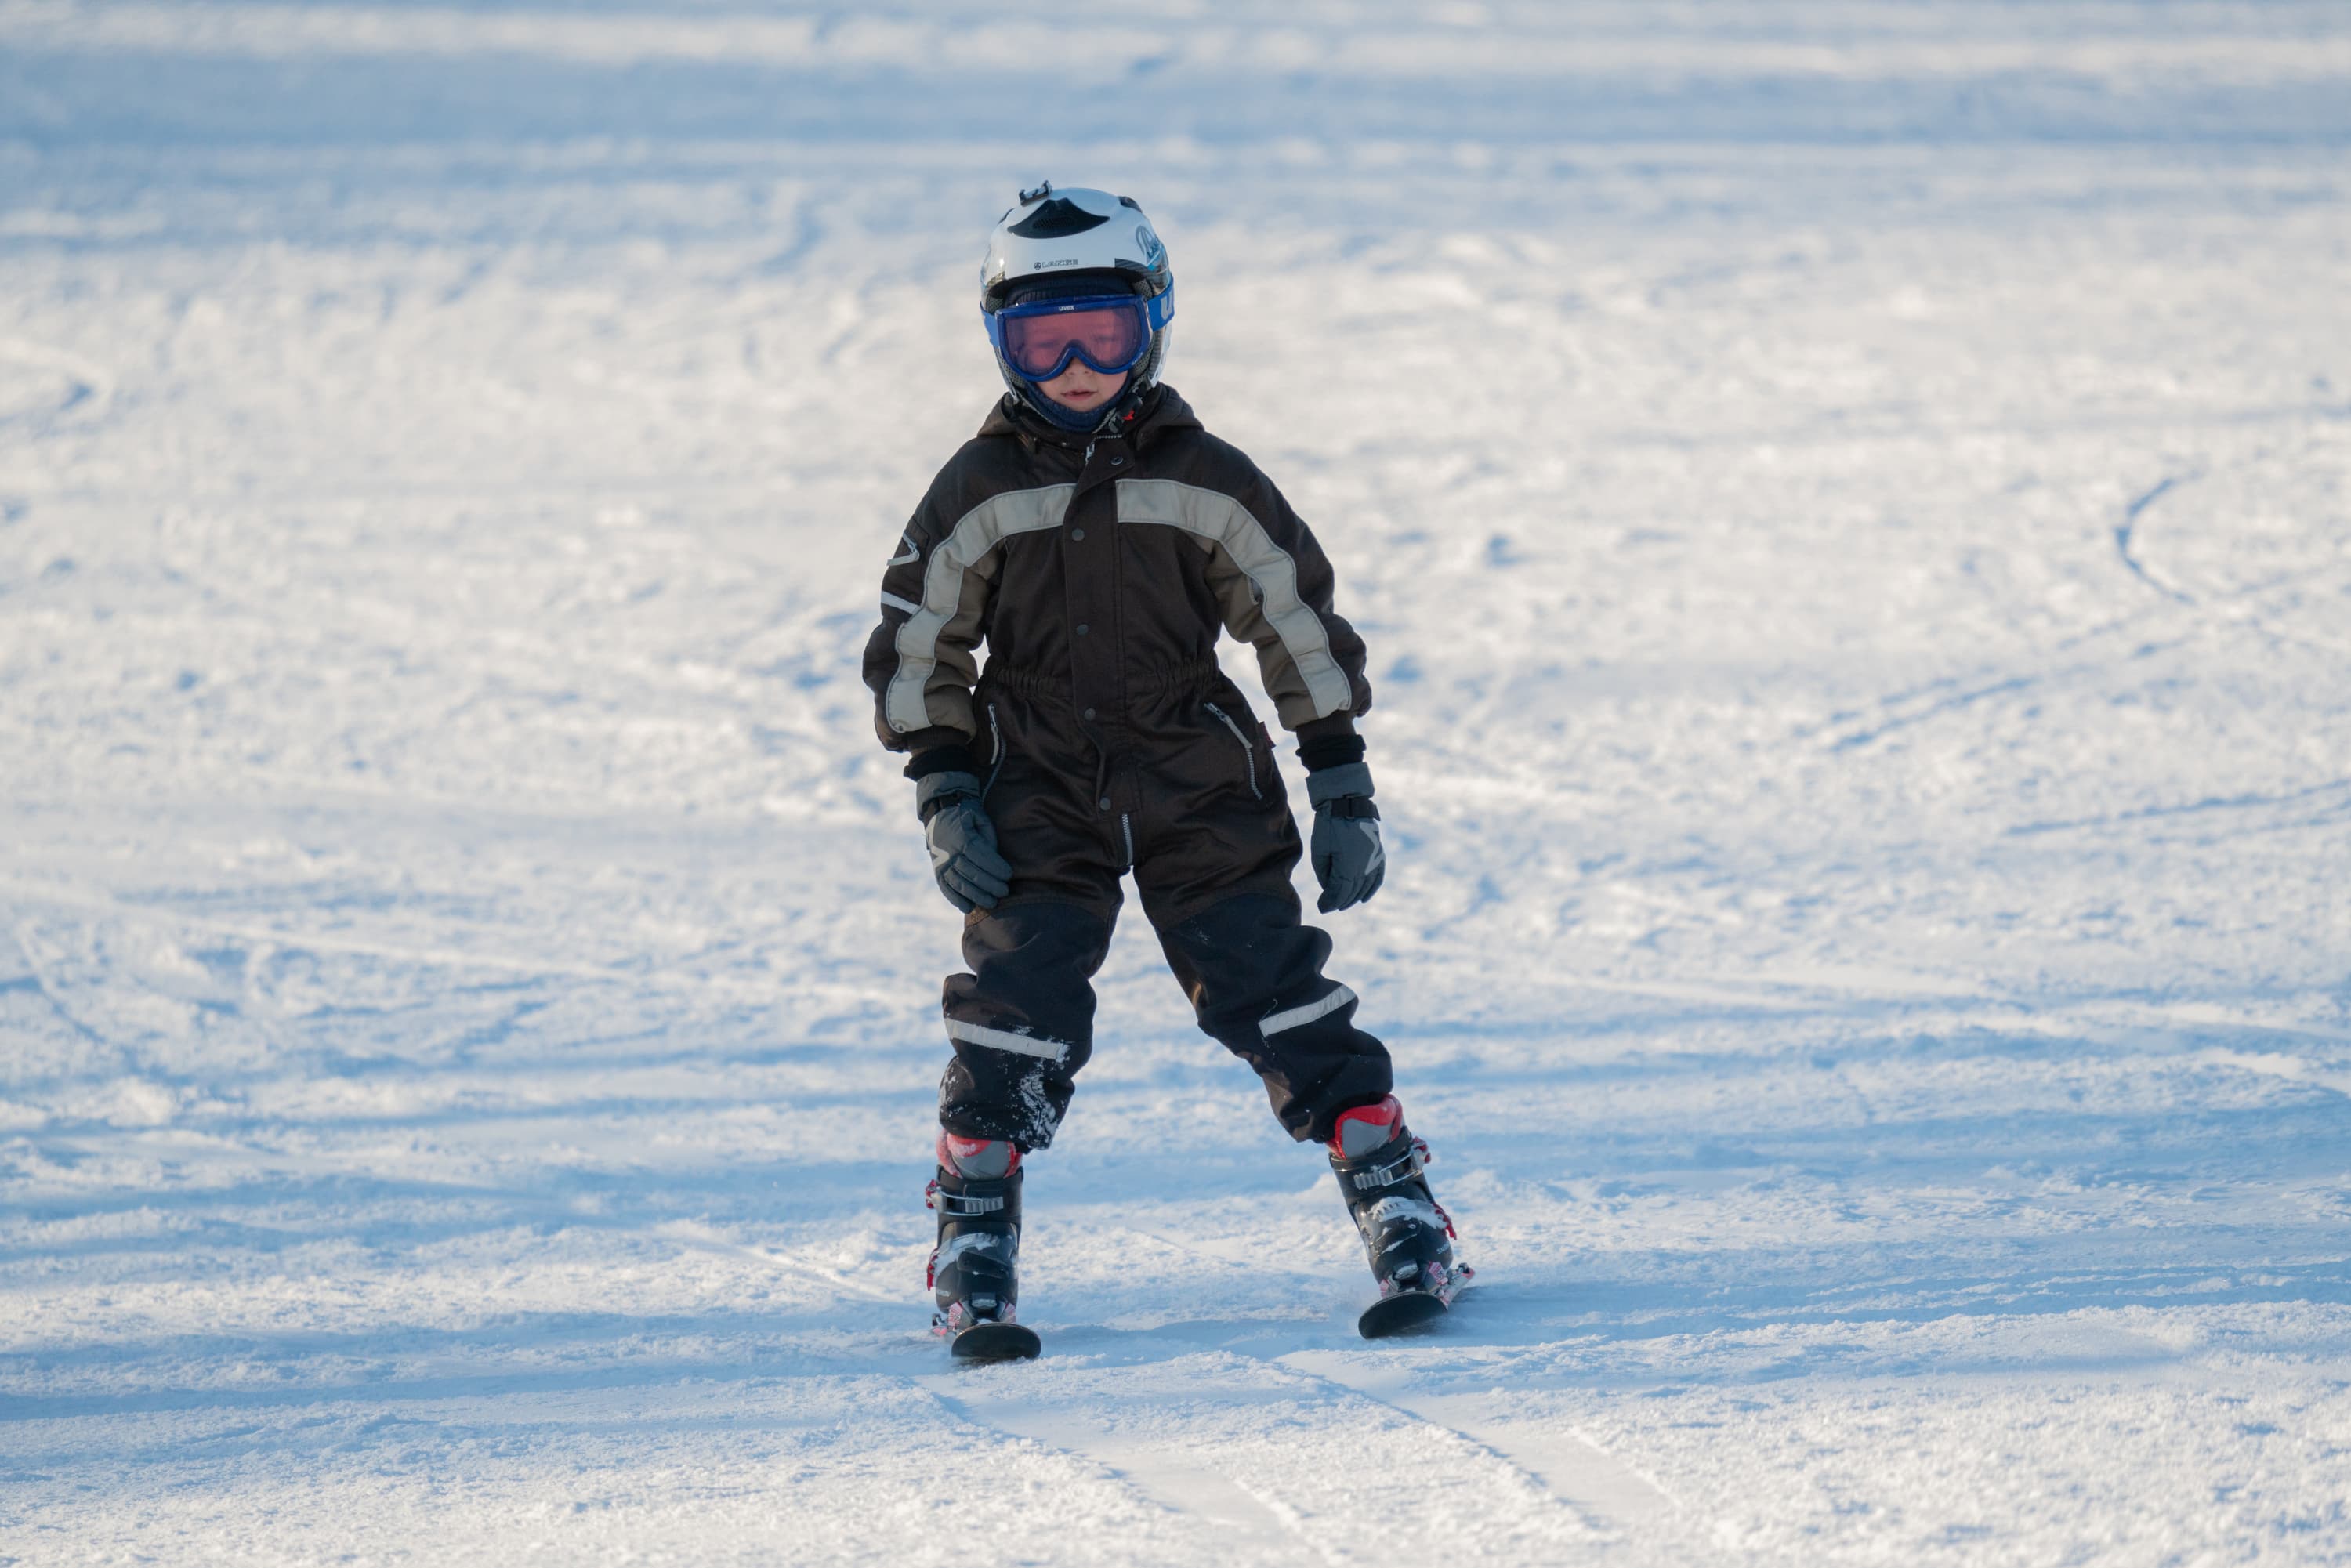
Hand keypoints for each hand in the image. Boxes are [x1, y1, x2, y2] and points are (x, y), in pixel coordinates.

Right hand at [917, 772, 1011, 912]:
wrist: (939, 816)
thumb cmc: (966, 817)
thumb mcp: (978, 817)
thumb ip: (988, 834)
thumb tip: (995, 855)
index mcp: (961, 837)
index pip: (980, 855)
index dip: (995, 867)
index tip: (1009, 875)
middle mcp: (949, 852)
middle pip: (971, 872)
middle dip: (990, 884)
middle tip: (1004, 891)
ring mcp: (941, 864)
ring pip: (959, 883)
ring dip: (976, 895)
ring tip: (992, 902)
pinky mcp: (937, 872)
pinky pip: (946, 888)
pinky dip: (956, 899)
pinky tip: (969, 907)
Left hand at [1306, 762, 1384, 912]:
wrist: (1347, 802)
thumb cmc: (1329, 825)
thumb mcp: (1319, 850)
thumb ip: (1324, 873)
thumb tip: (1329, 888)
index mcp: (1348, 866)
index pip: (1339, 892)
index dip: (1330, 902)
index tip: (1321, 907)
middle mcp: (1364, 866)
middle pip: (1352, 892)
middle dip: (1339, 902)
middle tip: (1327, 907)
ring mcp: (1374, 860)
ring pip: (1365, 887)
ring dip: (1353, 898)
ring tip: (1341, 904)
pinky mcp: (1378, 853)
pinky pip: (1378, 876)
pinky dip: (1372, 889)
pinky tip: (1364, 898)